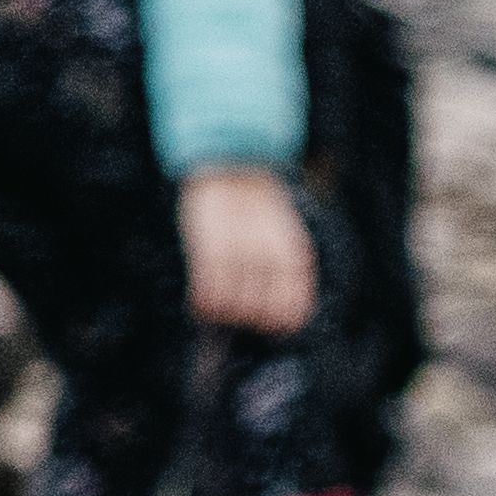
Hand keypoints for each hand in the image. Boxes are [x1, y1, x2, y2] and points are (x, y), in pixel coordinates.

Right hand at [179, 163, 317, 339]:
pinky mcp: (207, 247)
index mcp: (292, 255)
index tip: (270, 325)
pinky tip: (202, 301)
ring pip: (233, 307)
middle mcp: (268, 256)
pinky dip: (204, 304)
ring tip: (220, 307)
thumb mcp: (286, 237)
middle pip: (260, 312)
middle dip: (250, 319)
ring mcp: (237, 251)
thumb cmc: (260, 212)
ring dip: (226, 315)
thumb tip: (286, 317)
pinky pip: (207, 292)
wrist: (235, 170)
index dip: (281, 323)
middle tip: (240, 313)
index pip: (292, 307)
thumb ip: (288, 274)